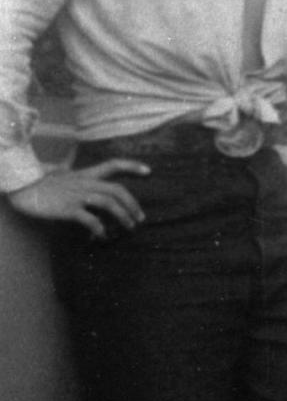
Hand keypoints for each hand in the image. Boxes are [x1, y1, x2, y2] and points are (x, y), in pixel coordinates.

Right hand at [5, 159, 150, 238]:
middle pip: (117, 189)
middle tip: (140, 218)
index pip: (113, 164)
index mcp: (86, 174)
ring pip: (109, 203)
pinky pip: (90, 219)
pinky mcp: (68, 209)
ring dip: (123, 216)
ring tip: (129, 227)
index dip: (132, 166)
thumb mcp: (67, 179)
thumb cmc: (45, 186)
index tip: (148, 171)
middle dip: (132, 203)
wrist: (24, 189)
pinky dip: (100, 229)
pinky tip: (103, 236)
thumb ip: (82, 184)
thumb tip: (95, 195)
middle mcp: (85, 183)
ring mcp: (77, 195)